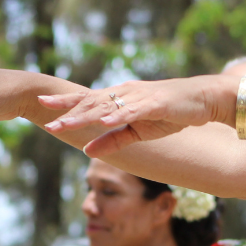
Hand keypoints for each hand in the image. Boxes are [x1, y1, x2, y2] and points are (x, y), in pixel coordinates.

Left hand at [38, 75, 232, 156]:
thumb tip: (86, 151)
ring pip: (108, 105)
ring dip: (86, 113)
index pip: (88, 99)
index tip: (42, 105)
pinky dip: (118, 115)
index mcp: (120, 99)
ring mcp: (140, 96)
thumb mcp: (138, 131)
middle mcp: (126, 93)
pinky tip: (104, 120)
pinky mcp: (156, 102)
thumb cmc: (170, 113)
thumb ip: (112, 140)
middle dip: (68, 108)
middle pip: (92, 100)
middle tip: (44, 112)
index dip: (66, 102)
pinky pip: (134, 110)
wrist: (202, 100)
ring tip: (66, 121)